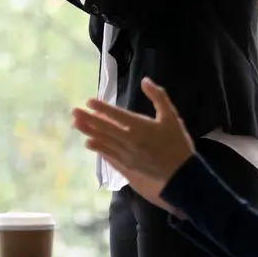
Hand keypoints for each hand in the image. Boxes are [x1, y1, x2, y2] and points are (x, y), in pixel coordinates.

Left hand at [71, 78, 194, 211]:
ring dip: (88, 132)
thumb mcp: (172, 117)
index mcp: (141, 126)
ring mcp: (126, 155)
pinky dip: (98, 149)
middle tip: (74, 111)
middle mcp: (130, 140)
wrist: (183, 176)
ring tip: (75, 124)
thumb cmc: (178, 144)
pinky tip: (89, 143)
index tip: (88, 101)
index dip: (101, 107)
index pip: (116, 114)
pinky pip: (109, 155)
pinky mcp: (126, 167)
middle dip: (88, 119)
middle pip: (105, 128)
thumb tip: (145, 80)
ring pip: (103, 141)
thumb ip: (159, 97)